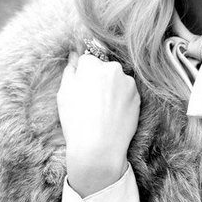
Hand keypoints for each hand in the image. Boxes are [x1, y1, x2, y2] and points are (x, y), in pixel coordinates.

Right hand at [57, 52, 140, 196]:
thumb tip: (74, 55)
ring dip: (111, 88)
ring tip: (103, 110)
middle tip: (91, 102)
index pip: (87, 59)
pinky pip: (126, 92)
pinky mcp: (138, 96)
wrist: (99, 147)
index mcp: (93, 64)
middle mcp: (113, 68)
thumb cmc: (77, 121)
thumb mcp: (64, 94)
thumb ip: (70, 70)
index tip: (81, 90)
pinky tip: (113, 114)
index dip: (82, 75)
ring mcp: (128, 82)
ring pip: (116, 80)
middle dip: (98, 79)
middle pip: (103, 67)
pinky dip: (121, 99)